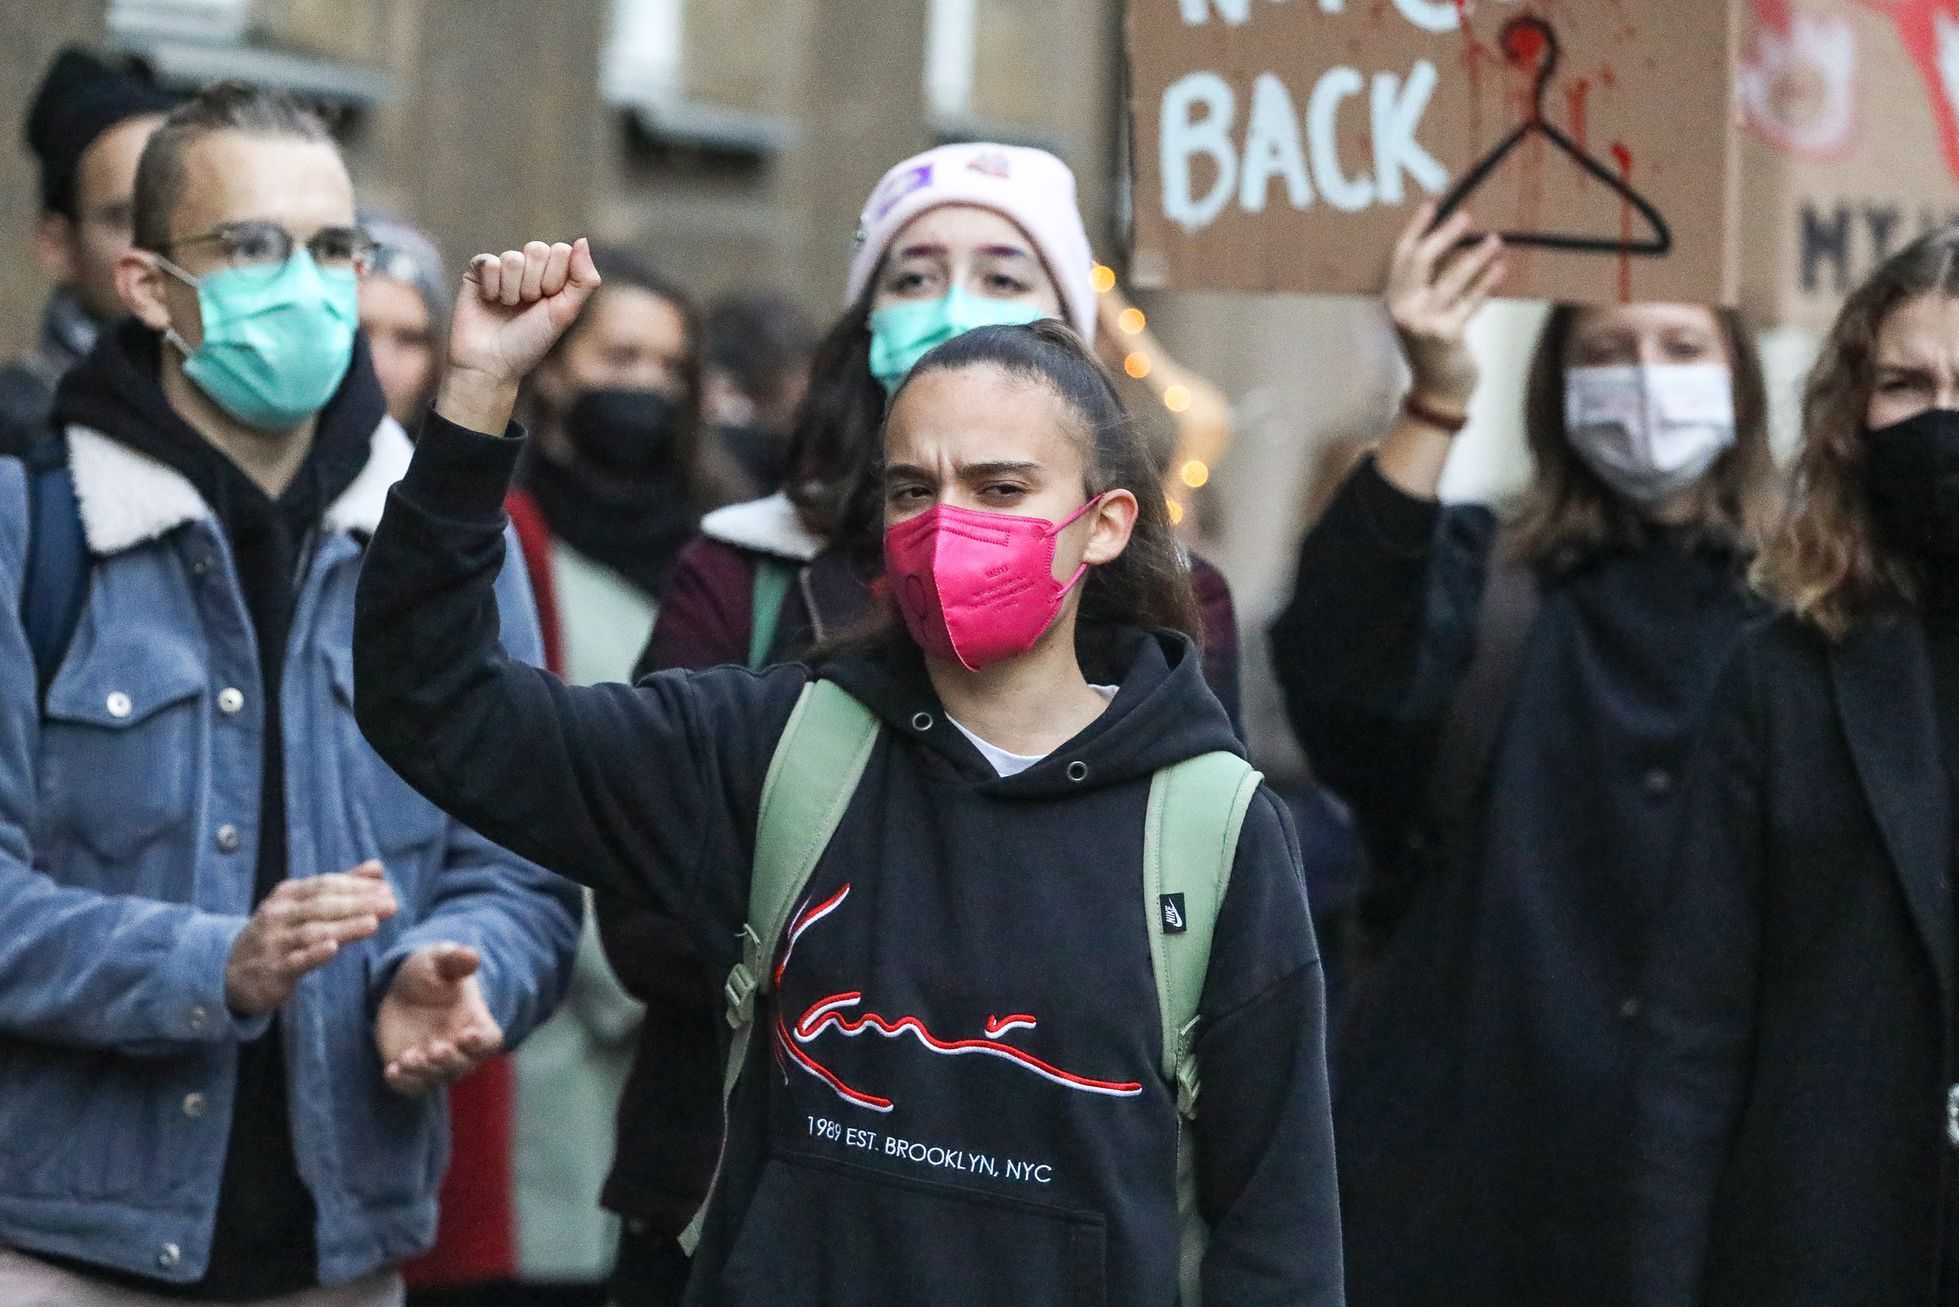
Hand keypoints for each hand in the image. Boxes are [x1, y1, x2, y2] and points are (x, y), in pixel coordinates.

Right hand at [226, 862, 397, 1014]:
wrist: (231, 972)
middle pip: (322, 906)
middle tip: (391, 904)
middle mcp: (279, 915)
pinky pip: (295, 961)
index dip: (356, 886)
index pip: (325, 885)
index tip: (386, 889)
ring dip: (344, 927)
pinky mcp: (273, 971)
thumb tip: (377, 867)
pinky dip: (314, 954)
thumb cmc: (279, 934)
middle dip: (358, 904)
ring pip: (312, 932)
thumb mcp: (303, 906)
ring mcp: (274, 943)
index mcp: (288, 895)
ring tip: (373, 924)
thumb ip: (341, 887)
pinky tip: (333, 948)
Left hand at [376, 943, 503, 1095]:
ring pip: (438, 1078)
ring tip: (408, 1058)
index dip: (481, 1043)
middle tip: (435, 1049)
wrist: (403, 988)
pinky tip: (391, 1070)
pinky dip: (403, 1083)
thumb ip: (455, 959)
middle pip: (464, 1065)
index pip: (490, 1040)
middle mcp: (459, 1046)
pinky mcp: (411, 1069)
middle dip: (450, 1061)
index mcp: (475, 1021)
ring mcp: (435, 1060)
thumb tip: (472, 957)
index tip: (467, 1035)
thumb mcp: (439, 959)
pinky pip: (412, 1087)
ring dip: (425, 1073)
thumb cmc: (430, 972)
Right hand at [435, 238, 601, 433]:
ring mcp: (502, 268)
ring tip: (507, 307)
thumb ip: (583, 280)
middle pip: (537, 249)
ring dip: (512, 290)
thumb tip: (582, 240)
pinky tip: (489, 302)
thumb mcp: (565, 314)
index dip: (555, 279)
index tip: (548, 302)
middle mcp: (528, 268)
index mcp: (552, 275)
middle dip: (534, 284)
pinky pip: (489, 262)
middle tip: (527, 306)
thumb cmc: (530, 342)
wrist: (492, 363)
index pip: (561, 250)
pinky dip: (492, 288)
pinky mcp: (477, 271)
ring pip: (513, 258)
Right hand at [1385, 203, 1506, 416]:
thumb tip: (1453, 246)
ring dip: (1475, 257)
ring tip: (1495, 240)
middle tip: (1466, 217)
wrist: (1438, 391)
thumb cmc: (1433, 349)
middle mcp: (1403, 310)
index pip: (1400, 257)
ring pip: (1451, 280)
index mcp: (1393, 301)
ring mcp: (1423, 323)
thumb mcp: (1419, 316)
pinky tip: (1500, 269)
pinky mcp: (1447, 335)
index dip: (1416, 229)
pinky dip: (1487, 284)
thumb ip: (1425, 288)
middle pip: (1421, 262)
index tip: (1433, 206)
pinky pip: (1470, 302)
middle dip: (1445, 235)